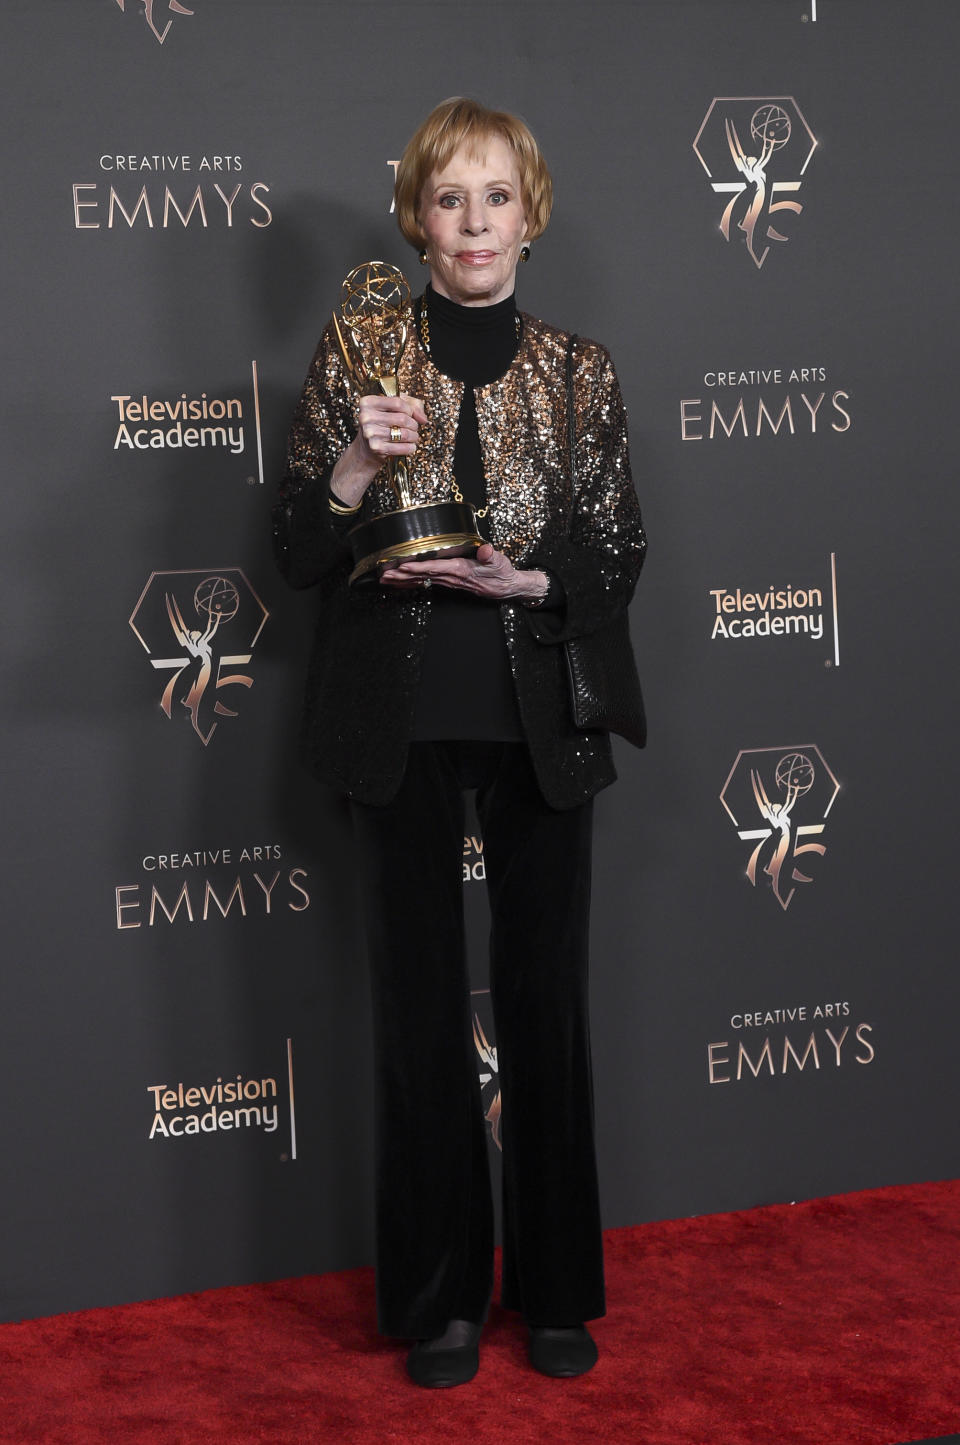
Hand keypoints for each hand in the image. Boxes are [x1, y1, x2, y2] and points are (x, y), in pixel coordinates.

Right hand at [330, 393, 428, 507]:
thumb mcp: (394, 407)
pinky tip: (410, 446)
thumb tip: (423, 418)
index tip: (411, 414)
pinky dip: (410, 447)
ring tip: (413, 436)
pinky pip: (401, 447)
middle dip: (413, 424)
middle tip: (414, 427)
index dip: (410, 409)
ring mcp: (369, 433)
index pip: (398, 402)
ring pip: (404, 433)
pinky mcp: (375, 448)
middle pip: (402, 418)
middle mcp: (366, 417)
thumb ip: (412, 405)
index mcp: (368, 402)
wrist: (366, 448)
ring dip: (414, 436)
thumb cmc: (382, 424)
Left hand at [380, 542, 547, 601]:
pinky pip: (426, 584)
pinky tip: (400, 583)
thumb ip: (490, 555)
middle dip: (402, 575)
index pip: (434, 568)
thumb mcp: (499, 561)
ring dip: (403, 581)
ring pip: (422, 581)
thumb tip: (485, 549)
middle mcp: (451, 577)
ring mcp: (449, 582)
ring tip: (385, 580)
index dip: (417, 567)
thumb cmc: (501, 572)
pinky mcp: (449, 583)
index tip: (401, 566)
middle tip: (384, 574)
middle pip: (422, 576)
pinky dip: (412, 584)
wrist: (506, 587)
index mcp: (460, 570)